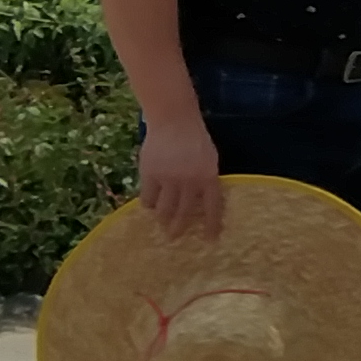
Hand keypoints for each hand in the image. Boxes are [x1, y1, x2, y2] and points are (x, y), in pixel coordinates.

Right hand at [136, 112, 222, 236]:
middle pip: (184, 212)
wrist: (174, 121)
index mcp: (209, 177)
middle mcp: (189, 181)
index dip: (212, 224)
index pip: (212, 206)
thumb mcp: (209, 158)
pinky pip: (148, 198)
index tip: (210, 240)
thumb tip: (201, 201)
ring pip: (164, 209)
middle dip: (179, 227)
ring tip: (160, 222)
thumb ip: (205, 179)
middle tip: (174, 236)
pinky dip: (149, 204)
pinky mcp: (150, 175)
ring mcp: (169, 178)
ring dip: (162, 218)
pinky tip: (150, 205)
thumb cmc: (194, 138)